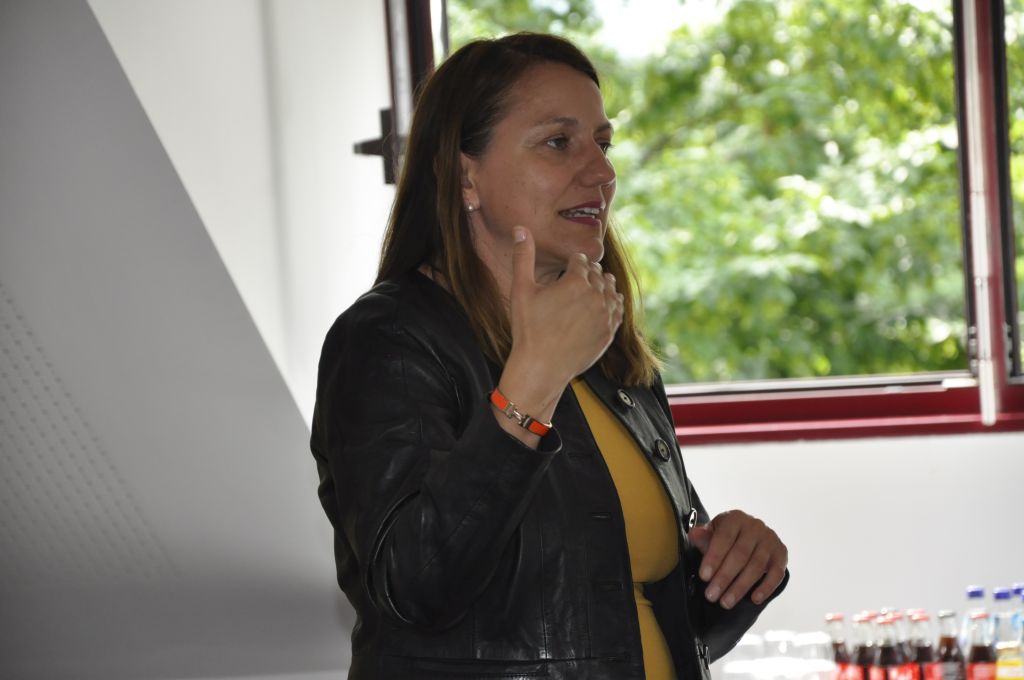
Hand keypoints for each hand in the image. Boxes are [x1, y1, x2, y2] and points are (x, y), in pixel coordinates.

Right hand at [491, 226, 622, 445]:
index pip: (581, 260)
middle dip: (588, 273)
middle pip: (597, 274)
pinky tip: (605, 304)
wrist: (542, 367)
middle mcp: (596, 295)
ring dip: (602, 286)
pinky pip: (617, 310)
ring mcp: (606, 315)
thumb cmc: (528, 329)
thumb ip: (523, 256)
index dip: (573, 261)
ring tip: (594, 286)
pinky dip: (612, 304)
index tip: (569, 264)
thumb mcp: (521, 290)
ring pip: (610, 290)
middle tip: (580, 275)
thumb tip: (521, 228)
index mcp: (576, 281)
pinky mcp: (610, 332)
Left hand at [687, 510, 786, 609]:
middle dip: (724, 577)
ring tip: (725, 603)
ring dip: (740, 587)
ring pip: (756, 566)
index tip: (703, 577)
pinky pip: (776, 574)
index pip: (724, 538)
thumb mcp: (712, 536)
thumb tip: (693, 534)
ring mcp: (770, 539)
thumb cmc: (725, 539)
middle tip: (711, 596)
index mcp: (735, 518)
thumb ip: (703, 538)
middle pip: (740, 554)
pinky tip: (754, 599)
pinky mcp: (781, 554)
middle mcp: (755, 526)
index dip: (713, 557)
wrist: (750, 538)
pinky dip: (766, 588)